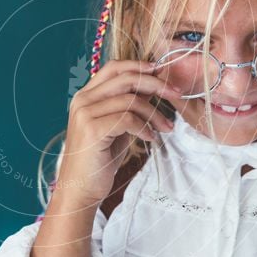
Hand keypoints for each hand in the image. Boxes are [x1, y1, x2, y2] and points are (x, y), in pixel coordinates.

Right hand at [53, 60, 183, 209]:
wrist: (80, 190)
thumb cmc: (99, 160)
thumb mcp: (117, 127)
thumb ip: (129, 106)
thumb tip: (152, 88)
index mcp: (85, 96)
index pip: (113, 67)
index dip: (139, 66)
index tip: (161, 72)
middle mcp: (82, 100)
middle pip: (125, 79)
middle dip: (156, 84)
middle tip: (175, 94)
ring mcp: (85, 114)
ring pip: (130, 100)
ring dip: (154, 113)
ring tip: (165, 128)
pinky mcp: (92, 130)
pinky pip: (128, 119)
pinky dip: (144, 127)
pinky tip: (149, 138)